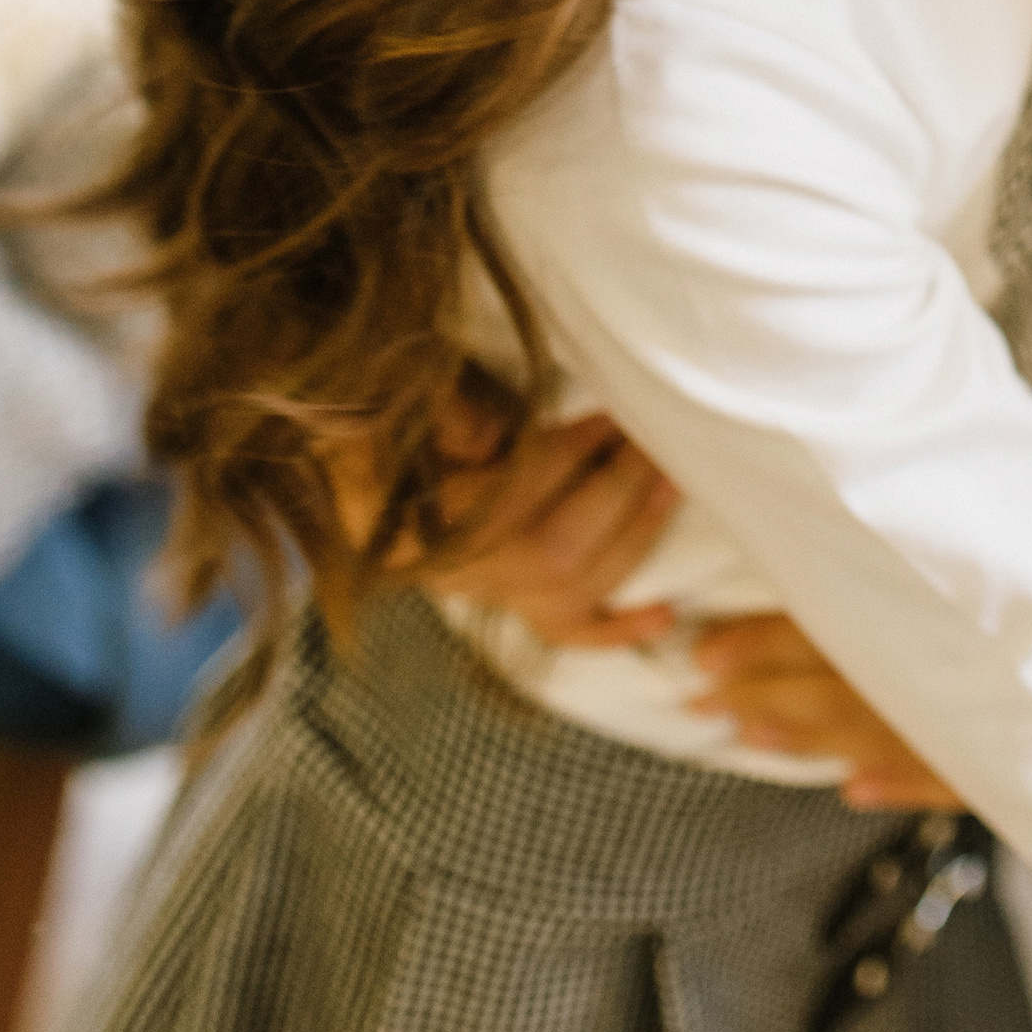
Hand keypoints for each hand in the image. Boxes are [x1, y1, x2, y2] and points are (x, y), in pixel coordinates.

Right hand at [343, 376, 684, 649]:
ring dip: (633, 538)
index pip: (508, 498)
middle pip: (550, 554)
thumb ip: (450, 414)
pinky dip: (615, 627)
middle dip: (617, 494)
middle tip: (657, 442)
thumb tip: (496, 435)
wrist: (359, 468)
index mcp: (412, 521)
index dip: (570, 456)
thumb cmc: (389, 422)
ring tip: (672, 487)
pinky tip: (663, 616)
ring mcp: (480, 593)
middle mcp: (450, 570)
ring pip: (566, 594)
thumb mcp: (404, 402)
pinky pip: (562, 630)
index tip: (612, 415)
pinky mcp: (504, 603)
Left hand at [678, 464, 1031, 802]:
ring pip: (872, 736)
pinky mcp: (1024, 762)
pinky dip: (896, 785)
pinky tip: (852, 792)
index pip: (827, 628)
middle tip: (698, 695)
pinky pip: (946, 779)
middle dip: (761, 692)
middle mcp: (950, 671)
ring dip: (803, 740)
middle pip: (834, 687)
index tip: (704, 649)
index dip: (761, 644)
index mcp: (937, 605)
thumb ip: (949, 501)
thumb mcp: (1027, 496)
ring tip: (745, 739)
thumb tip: (870, 459)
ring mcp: (984, 725)